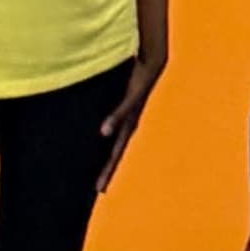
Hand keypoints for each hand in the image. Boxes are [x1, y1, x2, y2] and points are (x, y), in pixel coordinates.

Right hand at [91, 62, 162, 197]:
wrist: (153, 61)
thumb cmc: (133, 78)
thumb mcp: (119, 93)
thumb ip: (108, 105)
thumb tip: (96, 117)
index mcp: (126, 124)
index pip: (115, 152)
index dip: (108, 169)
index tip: (99, 189)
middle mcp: (130, 122)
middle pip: (118, 151)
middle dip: (109, 170)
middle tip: (99, 189)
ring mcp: (133, 112)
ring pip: (122, 138)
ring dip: (112, 154)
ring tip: (102, 165)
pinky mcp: (134, 96)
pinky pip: (123, 110)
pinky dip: (114, 121)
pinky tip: (104, 132)